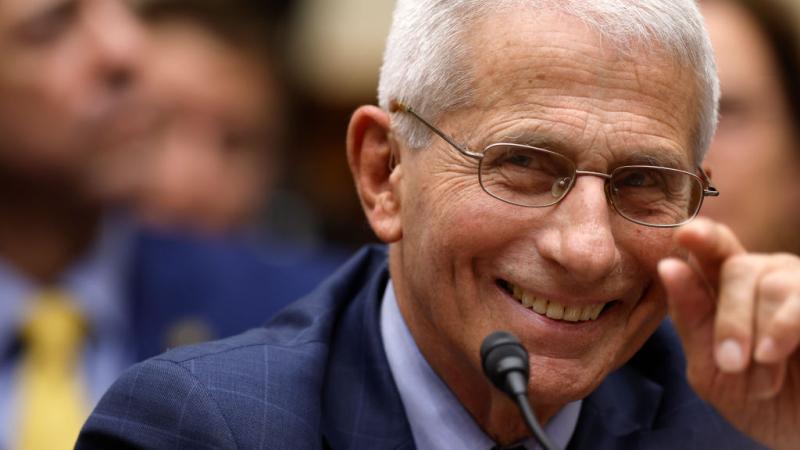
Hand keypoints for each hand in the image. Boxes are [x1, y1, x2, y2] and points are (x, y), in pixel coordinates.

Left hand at [658, 218, 799, 449]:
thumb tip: (668, 265)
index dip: (702, 237)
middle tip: (730, 363)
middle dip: (730, 319)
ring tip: (762, 366)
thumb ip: (691, 320)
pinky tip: (774, 355)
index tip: (685, 233)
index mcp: (728, 286)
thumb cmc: (756, 399)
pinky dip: (784, 328)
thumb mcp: (711, 368)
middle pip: (738, 267)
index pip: (713, 248)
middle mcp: (767, 276)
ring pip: (773, 284)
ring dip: (760, 331)